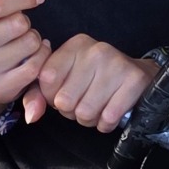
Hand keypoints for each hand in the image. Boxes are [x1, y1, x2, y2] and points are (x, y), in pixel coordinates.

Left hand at [33, 35, 155, 131]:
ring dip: (89, 118)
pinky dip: (106, 123)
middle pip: (65, 100)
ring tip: (98, 105)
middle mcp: (97, 50)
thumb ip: (37, 95)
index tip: (66, 90)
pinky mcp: (135, 80)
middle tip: (84, 100)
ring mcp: (118, 63)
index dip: (52, 95)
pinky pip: (108, 117)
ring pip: (85, 112)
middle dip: (72, 110)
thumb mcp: (62, 79)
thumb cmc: (93, 79)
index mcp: (76, 45)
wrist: (136, 74)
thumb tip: (32, 116)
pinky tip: (111, 111)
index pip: (47, 79)